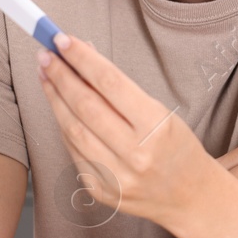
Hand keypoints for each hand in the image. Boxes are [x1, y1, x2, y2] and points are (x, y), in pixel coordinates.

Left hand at [35, 34, 234, 231]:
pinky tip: (60, 108)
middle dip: (61, 76)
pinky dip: (64, 126)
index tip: (62, 40)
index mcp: (156, 127)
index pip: (109, 83)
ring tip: (46, 76)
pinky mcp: (101, 191)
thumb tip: (84, 58)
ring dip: (54, 99)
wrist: (191, 197)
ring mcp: (116, 176)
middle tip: (46, 54)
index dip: (82, 59)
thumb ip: (120, 90)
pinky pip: (74, 152)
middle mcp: (135, 153)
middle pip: (85, 105)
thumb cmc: (177, 148)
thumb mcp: (160, 112)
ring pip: (72, 129)